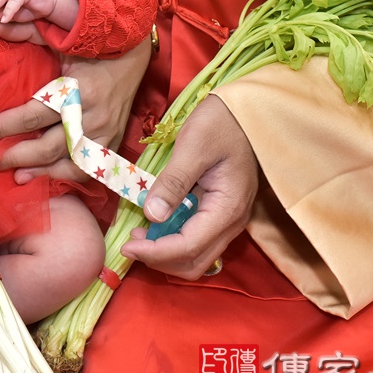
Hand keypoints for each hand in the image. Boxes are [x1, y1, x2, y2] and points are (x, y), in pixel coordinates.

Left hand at [0, 37, 150, 181]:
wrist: (134, 55)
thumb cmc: (94, 47)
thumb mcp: (64, 39)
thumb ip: (29, 34)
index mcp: (79, 89)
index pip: (34, 114)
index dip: (4, 127)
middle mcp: (93, 116)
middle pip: (48, 146)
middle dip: (15, 155)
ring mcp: (105, 133)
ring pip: (67, 163)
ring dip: (38, 171)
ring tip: (14, 174)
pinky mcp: (112, 143)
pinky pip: (86, 169)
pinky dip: (62, 174)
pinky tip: (41, 175)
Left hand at [120, 96, 257, 279]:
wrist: (245, 111)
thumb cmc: (221, 122)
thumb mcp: (193, 147)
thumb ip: (173, 182)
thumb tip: (152, 215)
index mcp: (228, 208)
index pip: (189, 246)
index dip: (155, 252)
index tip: (127, 245)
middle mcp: (232, 221)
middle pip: (195, 262)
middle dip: (160, 259)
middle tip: (131, 242)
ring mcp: (228, 219)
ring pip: (196, 255)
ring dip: (166, 253)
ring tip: (139, 233)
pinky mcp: (220, 212)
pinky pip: (197, 239)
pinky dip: (173, 240)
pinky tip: (155, 222)